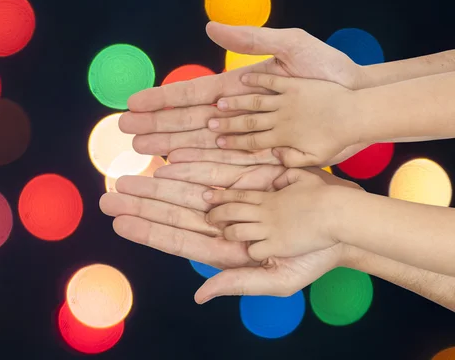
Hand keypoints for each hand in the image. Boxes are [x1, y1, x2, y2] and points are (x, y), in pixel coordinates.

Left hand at [100, 163, 357, 301]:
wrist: (346, 223)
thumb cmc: (316, 257)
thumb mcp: (279, 278)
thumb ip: (238, 283)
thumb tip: (199, 294)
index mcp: (227, 248)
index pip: (178, 239)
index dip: (148, 230)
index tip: (119, 222)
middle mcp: (224, 221)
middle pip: (174, 211)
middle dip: (141, 203)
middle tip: (108, 196)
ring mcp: (234, 196)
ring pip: (187, 188)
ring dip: (156, 182)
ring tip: (128, 175)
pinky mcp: (248, 174)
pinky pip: (214, 167)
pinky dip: (191, 163)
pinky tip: (168, 160)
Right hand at [120, 22, 369, 162]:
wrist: (358, 100)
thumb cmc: (328, 70)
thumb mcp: (291, 46)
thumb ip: (251, 38)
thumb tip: (209, 27)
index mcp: (238, 87)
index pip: (191, 94)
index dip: (161, 99)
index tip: (133, 103)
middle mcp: (236, 113)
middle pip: (188, 121)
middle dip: (156, 125)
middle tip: (125, 133)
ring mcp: (247, 136)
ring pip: (200, 144)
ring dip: (170, 146)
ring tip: (143, 151)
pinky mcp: (263, 155)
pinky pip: (226, 163)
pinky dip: (200, 166)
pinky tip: (177, 168)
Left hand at [204, 168, 340, 261]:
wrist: (340, 213)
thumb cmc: (327, 195)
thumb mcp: (305, 177)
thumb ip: (287, 177)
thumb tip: (276, 181)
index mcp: (270, 198)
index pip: (238, 196)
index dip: (220, 196)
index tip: (207, 195)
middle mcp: (266, 213)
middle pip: (231, 212)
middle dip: (216, 214)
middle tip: (207, 216)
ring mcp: (270, 229)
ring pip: (237, 232)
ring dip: (229, 233)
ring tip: (225, 233)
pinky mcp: (278, 245)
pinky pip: (254, 250)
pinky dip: (251, 251)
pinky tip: (253, 250)